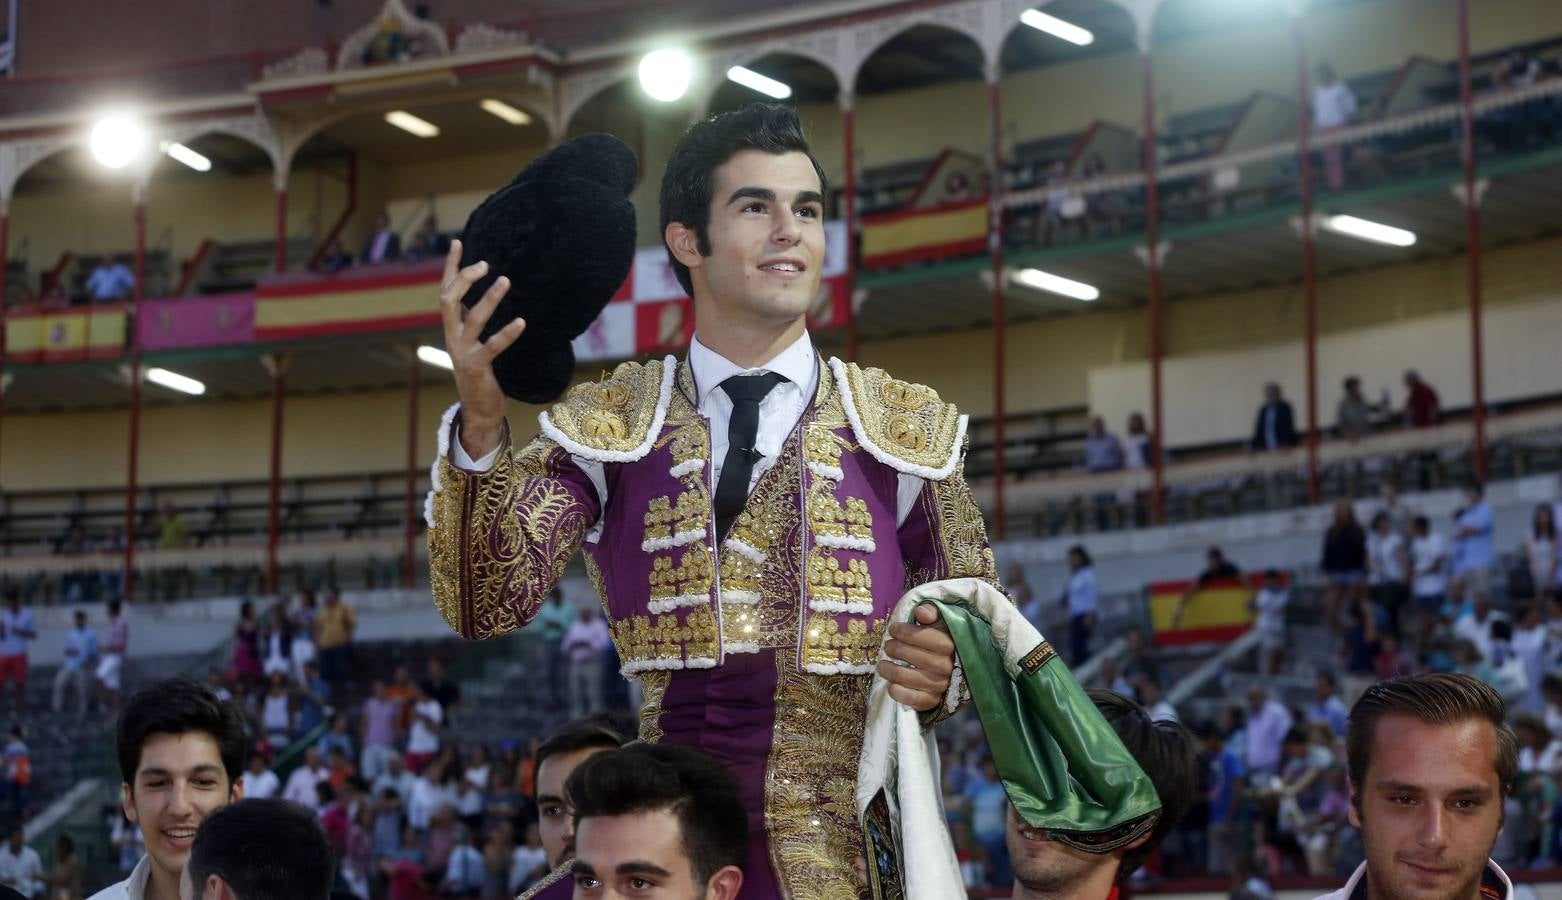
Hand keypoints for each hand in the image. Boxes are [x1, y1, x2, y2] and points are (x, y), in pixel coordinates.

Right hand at [438, 240, 527, 458]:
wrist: (479, 409)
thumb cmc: (481, 372)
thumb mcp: (474, 341)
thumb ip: (473, 320)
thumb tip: (485, 293)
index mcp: (451, 327)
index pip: (445, 291)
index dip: (449, 267)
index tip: (458, 242)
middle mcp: (451, 337)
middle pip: (448, 299)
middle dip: (463, 278)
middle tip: (486, 264)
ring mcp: (462, 353)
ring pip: (472, 319)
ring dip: (489, 299)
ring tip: (505, 280)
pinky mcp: (476, 368)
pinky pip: (492, 347)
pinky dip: (507, 333)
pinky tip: (522, 321)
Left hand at [877, 604, 956, 711]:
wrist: (953, 670)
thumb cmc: (940, 642)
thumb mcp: (940, 624)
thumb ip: (931, 614)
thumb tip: (921, 611)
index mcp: (949, 644)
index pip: (922, 636)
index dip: (904, 632)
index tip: (893, 629)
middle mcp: (946, 666)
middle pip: (910, 655)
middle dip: (894, 649)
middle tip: (887, 646)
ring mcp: (940, 685)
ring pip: (906, 676)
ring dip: (889, 670)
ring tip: (882, 665)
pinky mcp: (933, 701)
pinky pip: (912, 699)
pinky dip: (898, 692)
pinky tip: (891, 685)